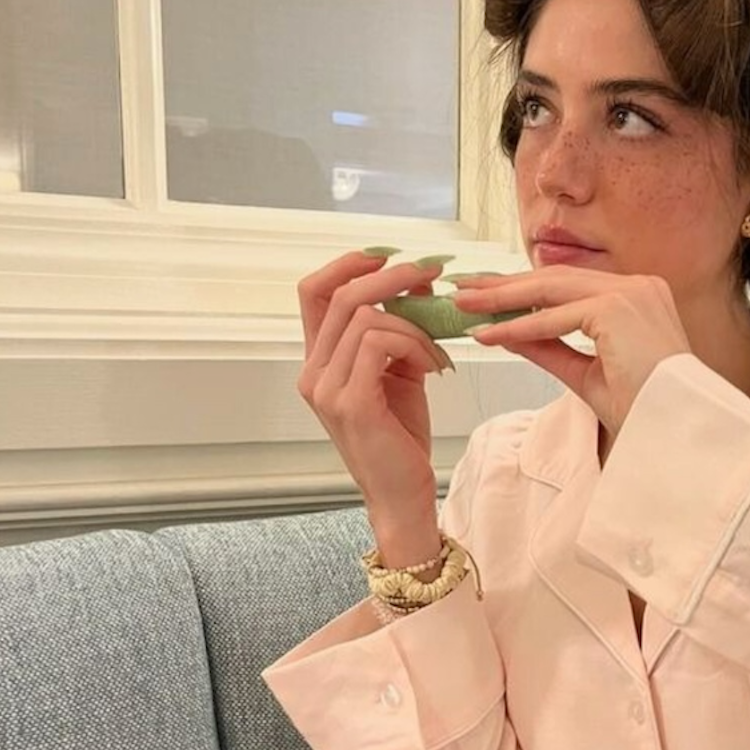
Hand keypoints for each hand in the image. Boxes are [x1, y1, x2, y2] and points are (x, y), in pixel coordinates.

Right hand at [296, 250, 454, 524]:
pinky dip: (414, 345)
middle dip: (392, 276)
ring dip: (414, 326)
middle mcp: (312, 373)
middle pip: (341, 295)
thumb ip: (399, 330)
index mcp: (318, 362)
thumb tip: (417, 281)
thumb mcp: (401, 372)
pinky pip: (379, 344)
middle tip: (433, 274)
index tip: (389, 256)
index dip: (347, 263)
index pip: (313, 291)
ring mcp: (326, 389)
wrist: (403, 494)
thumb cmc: (401, 437)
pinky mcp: (350, 403)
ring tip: (437, 354)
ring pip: (366, 318)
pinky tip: (435, 367)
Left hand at [451, 268, 690, 441]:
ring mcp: (630, 293)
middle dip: (504, 286)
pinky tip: (490, 335)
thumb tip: (510, 334)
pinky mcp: (618, 309)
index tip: (487, 296)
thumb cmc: (645, 410)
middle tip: (463, 291)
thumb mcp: (586, 374)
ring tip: (464, 306)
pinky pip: (555, 317)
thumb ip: (551, 349)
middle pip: (555, 279)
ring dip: (502, 299)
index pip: (568, 286)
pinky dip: (518, 327)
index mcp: (637, 296)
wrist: (674, 432)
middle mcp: (636, 286)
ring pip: (551, 290)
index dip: (523, 290)